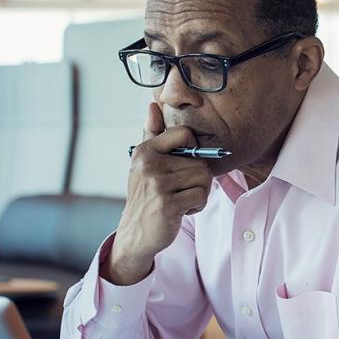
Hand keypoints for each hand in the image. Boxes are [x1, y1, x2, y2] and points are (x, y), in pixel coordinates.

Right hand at [109, 102, 212, 284]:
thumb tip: (153, 104)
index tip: (183, 166)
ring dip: (199, 193)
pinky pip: (201, 196)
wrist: (135, 234)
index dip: (193, 150)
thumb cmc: (146, 196)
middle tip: (180, 191)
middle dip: (198, 179)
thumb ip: (152, 134)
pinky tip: (181, 210)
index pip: (185, 133)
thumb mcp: (144, 163)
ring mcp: (158, 183)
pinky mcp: (168, 204)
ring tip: (181, 200)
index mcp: (146, 150)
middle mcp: (150, 164)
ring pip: (203, 178)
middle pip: (200, 161)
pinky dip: (197, 205)